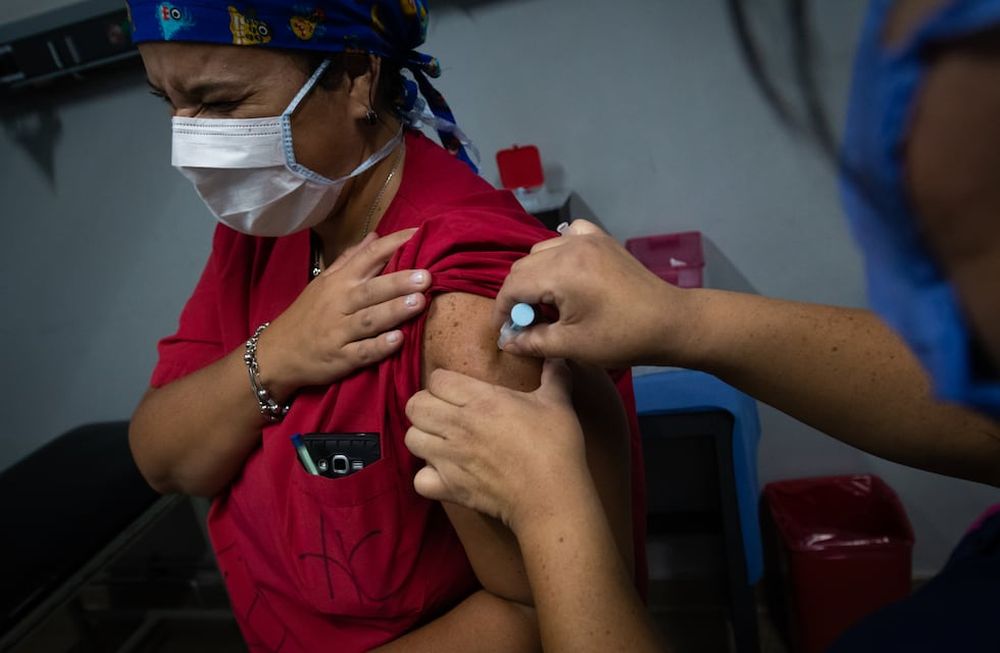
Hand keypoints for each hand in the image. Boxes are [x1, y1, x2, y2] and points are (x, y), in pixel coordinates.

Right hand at [258, 229, 430, 397]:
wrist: (277, 353)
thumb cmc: (307, 315)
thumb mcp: (323, 283)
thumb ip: (350, 260)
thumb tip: (375, 236)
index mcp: (338, 282)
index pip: (368, 257)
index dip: (393, 245)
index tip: (419, 234)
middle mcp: (339, 304)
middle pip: (371, 290)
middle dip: (399, 282)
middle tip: (427, 276)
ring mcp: (339, 332)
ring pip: (369, 319)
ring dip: (394, 311)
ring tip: (419, 302)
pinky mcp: (340, 358)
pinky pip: (361, 352)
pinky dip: (379, 347)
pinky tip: (398, 340)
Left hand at [404, 360, 589, 531]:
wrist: (551, 496)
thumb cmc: (555, 447)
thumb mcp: (558, 404)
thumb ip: (554, 376)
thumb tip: (557, 357)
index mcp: (480, 401)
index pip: (436, 379)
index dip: (446, 382)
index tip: (460, 390)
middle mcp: (457, 427)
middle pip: (415, 406)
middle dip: (427, 405)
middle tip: (446, 412)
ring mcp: (449, 459)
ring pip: (411, 439)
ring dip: (424, 437)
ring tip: (443, 440)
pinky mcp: (450, 488)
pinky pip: (419, 479)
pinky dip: (428, 476)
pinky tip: (445, 472)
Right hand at [494, 220, 692, 368]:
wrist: (669, 322)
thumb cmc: (621, 338)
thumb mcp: (572, 346)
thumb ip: (533, 341)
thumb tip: (506, 341)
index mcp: (561, 272)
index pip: (513, 285)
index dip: (503, 310)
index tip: (505, 331)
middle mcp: (570, 246)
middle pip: (524, 266)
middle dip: (518, 295)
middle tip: (527, 322)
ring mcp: (588, 238)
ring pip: (541, 250)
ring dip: (536, 276)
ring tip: (548, 303)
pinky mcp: (602, 239)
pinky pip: (567, 235)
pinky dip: (558, 252)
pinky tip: (565, 272)